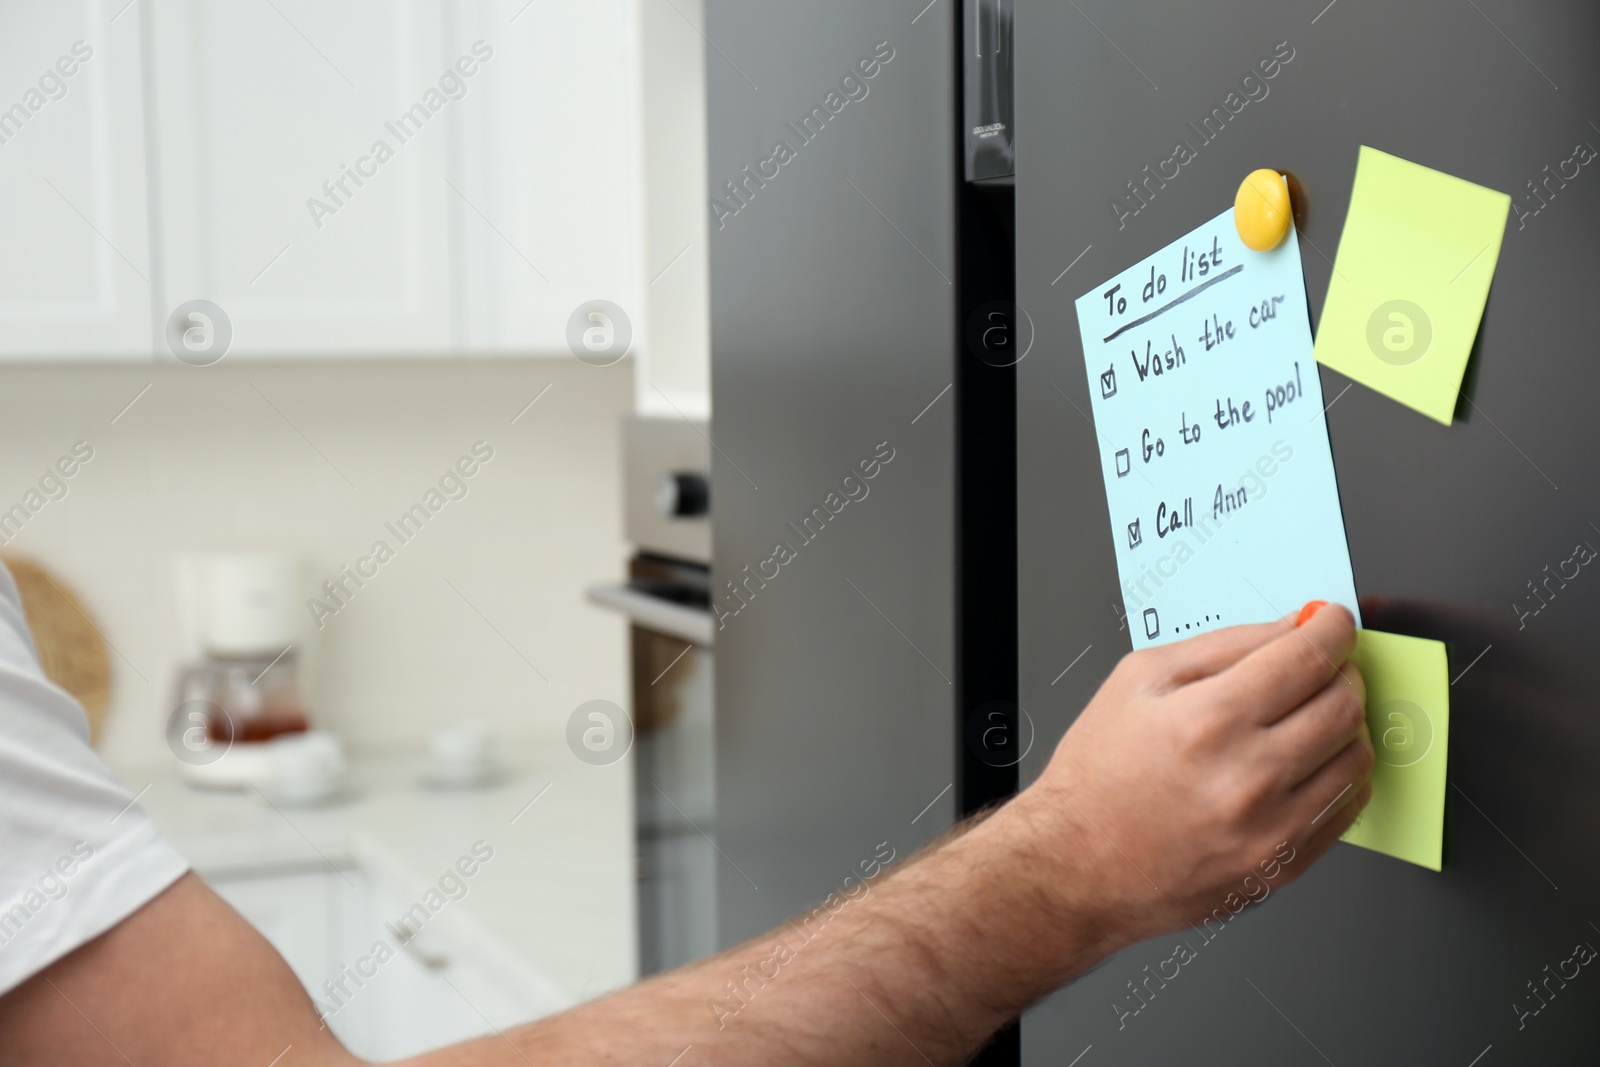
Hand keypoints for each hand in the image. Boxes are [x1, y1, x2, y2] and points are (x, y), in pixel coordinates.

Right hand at [1017, 604, 1372, 954]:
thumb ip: (1221, 646)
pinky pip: (1346, 808)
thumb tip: (1287, 630)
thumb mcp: (1137, 681)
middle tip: (1316, 667)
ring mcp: (1271, 828)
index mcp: (1209, 720)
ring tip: (1306, 718)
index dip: (1331, 627)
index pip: (1308, 656)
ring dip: (1343, 724)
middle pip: (1343, 703)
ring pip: (1356, 756)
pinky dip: (1338, 775)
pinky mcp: (1282, 866)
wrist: (1075, 865)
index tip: (1330, 622)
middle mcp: (1248, 776)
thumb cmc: (1096, 777)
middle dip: (1339, 670)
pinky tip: (1305, 763)